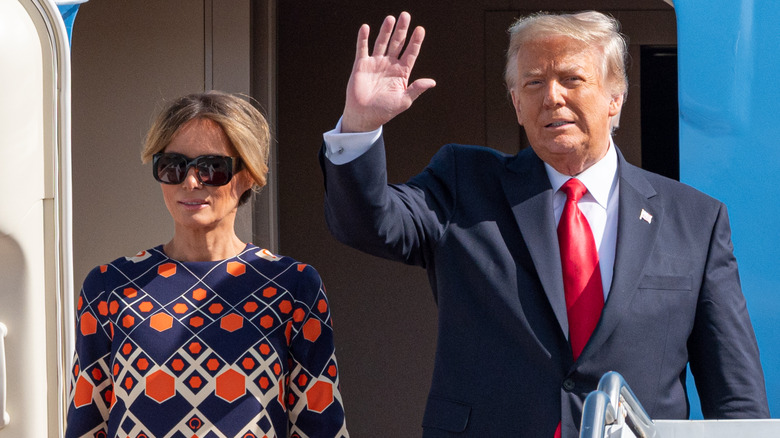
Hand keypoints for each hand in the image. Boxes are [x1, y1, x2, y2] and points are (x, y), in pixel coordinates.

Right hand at [341, 12, 435, 132]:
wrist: (364, 116)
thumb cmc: (385, 111)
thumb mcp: (404, 100)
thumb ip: (416, 89)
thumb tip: (432, 82)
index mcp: (401, 72)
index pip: (410, 53)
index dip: (415, 41)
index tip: (420, 30)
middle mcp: (389, 65)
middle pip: (397, 43)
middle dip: (402, 30)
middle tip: (406, 15)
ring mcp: (375, 63)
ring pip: (381, 43)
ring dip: (386, 31)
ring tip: (391, 18)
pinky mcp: (361, 65)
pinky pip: (362, 49)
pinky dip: (363, 38)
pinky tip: (366, 27)